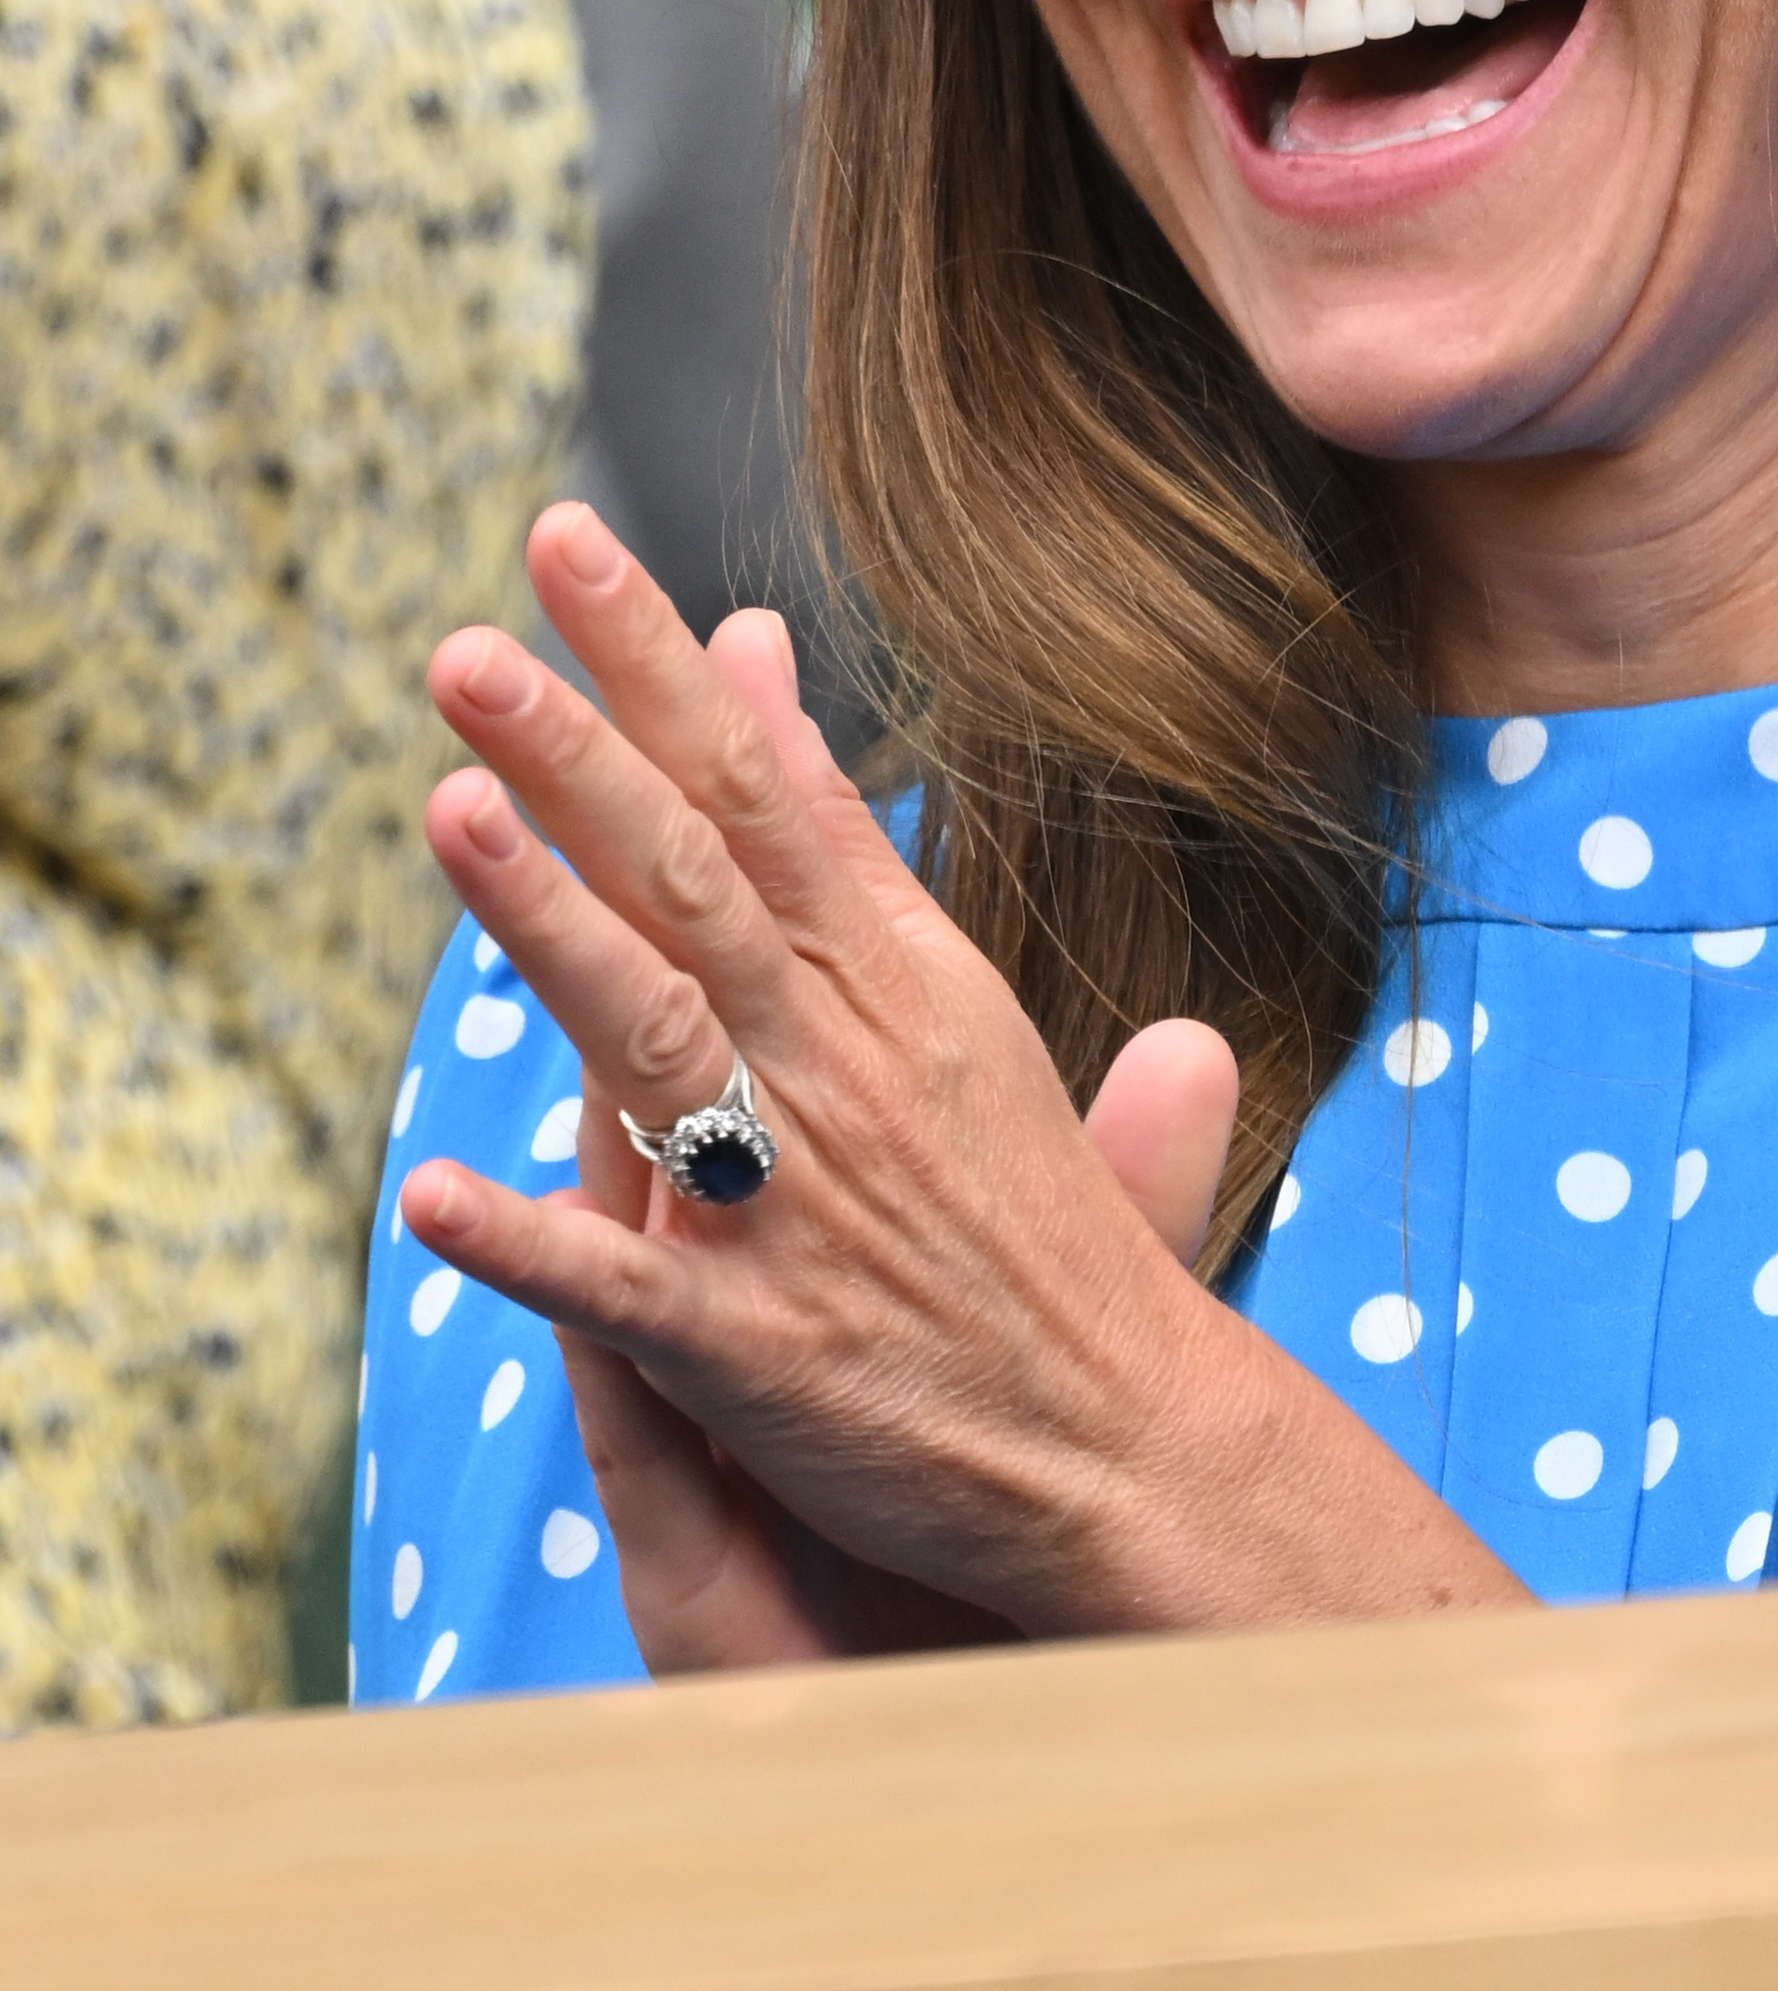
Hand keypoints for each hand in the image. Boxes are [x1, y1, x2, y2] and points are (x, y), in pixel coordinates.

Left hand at [396, 502, 1524, 1671]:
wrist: (1133, 1442)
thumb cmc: (1034, 1231)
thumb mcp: (956, 1004)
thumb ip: (848, 846)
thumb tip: (776, 680)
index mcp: (898, 981)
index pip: (764, 787)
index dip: (658, 666)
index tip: (568, 547)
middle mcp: (848, 1065)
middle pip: (697, 879)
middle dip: (581, 754)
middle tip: (468, 647)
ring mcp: (802, 1204)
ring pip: (659, 1034)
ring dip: (550, 925)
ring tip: (447, 813)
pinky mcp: (760, 1351)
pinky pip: (626, 1292)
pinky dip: (532, 1247)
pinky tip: (431, 1199)